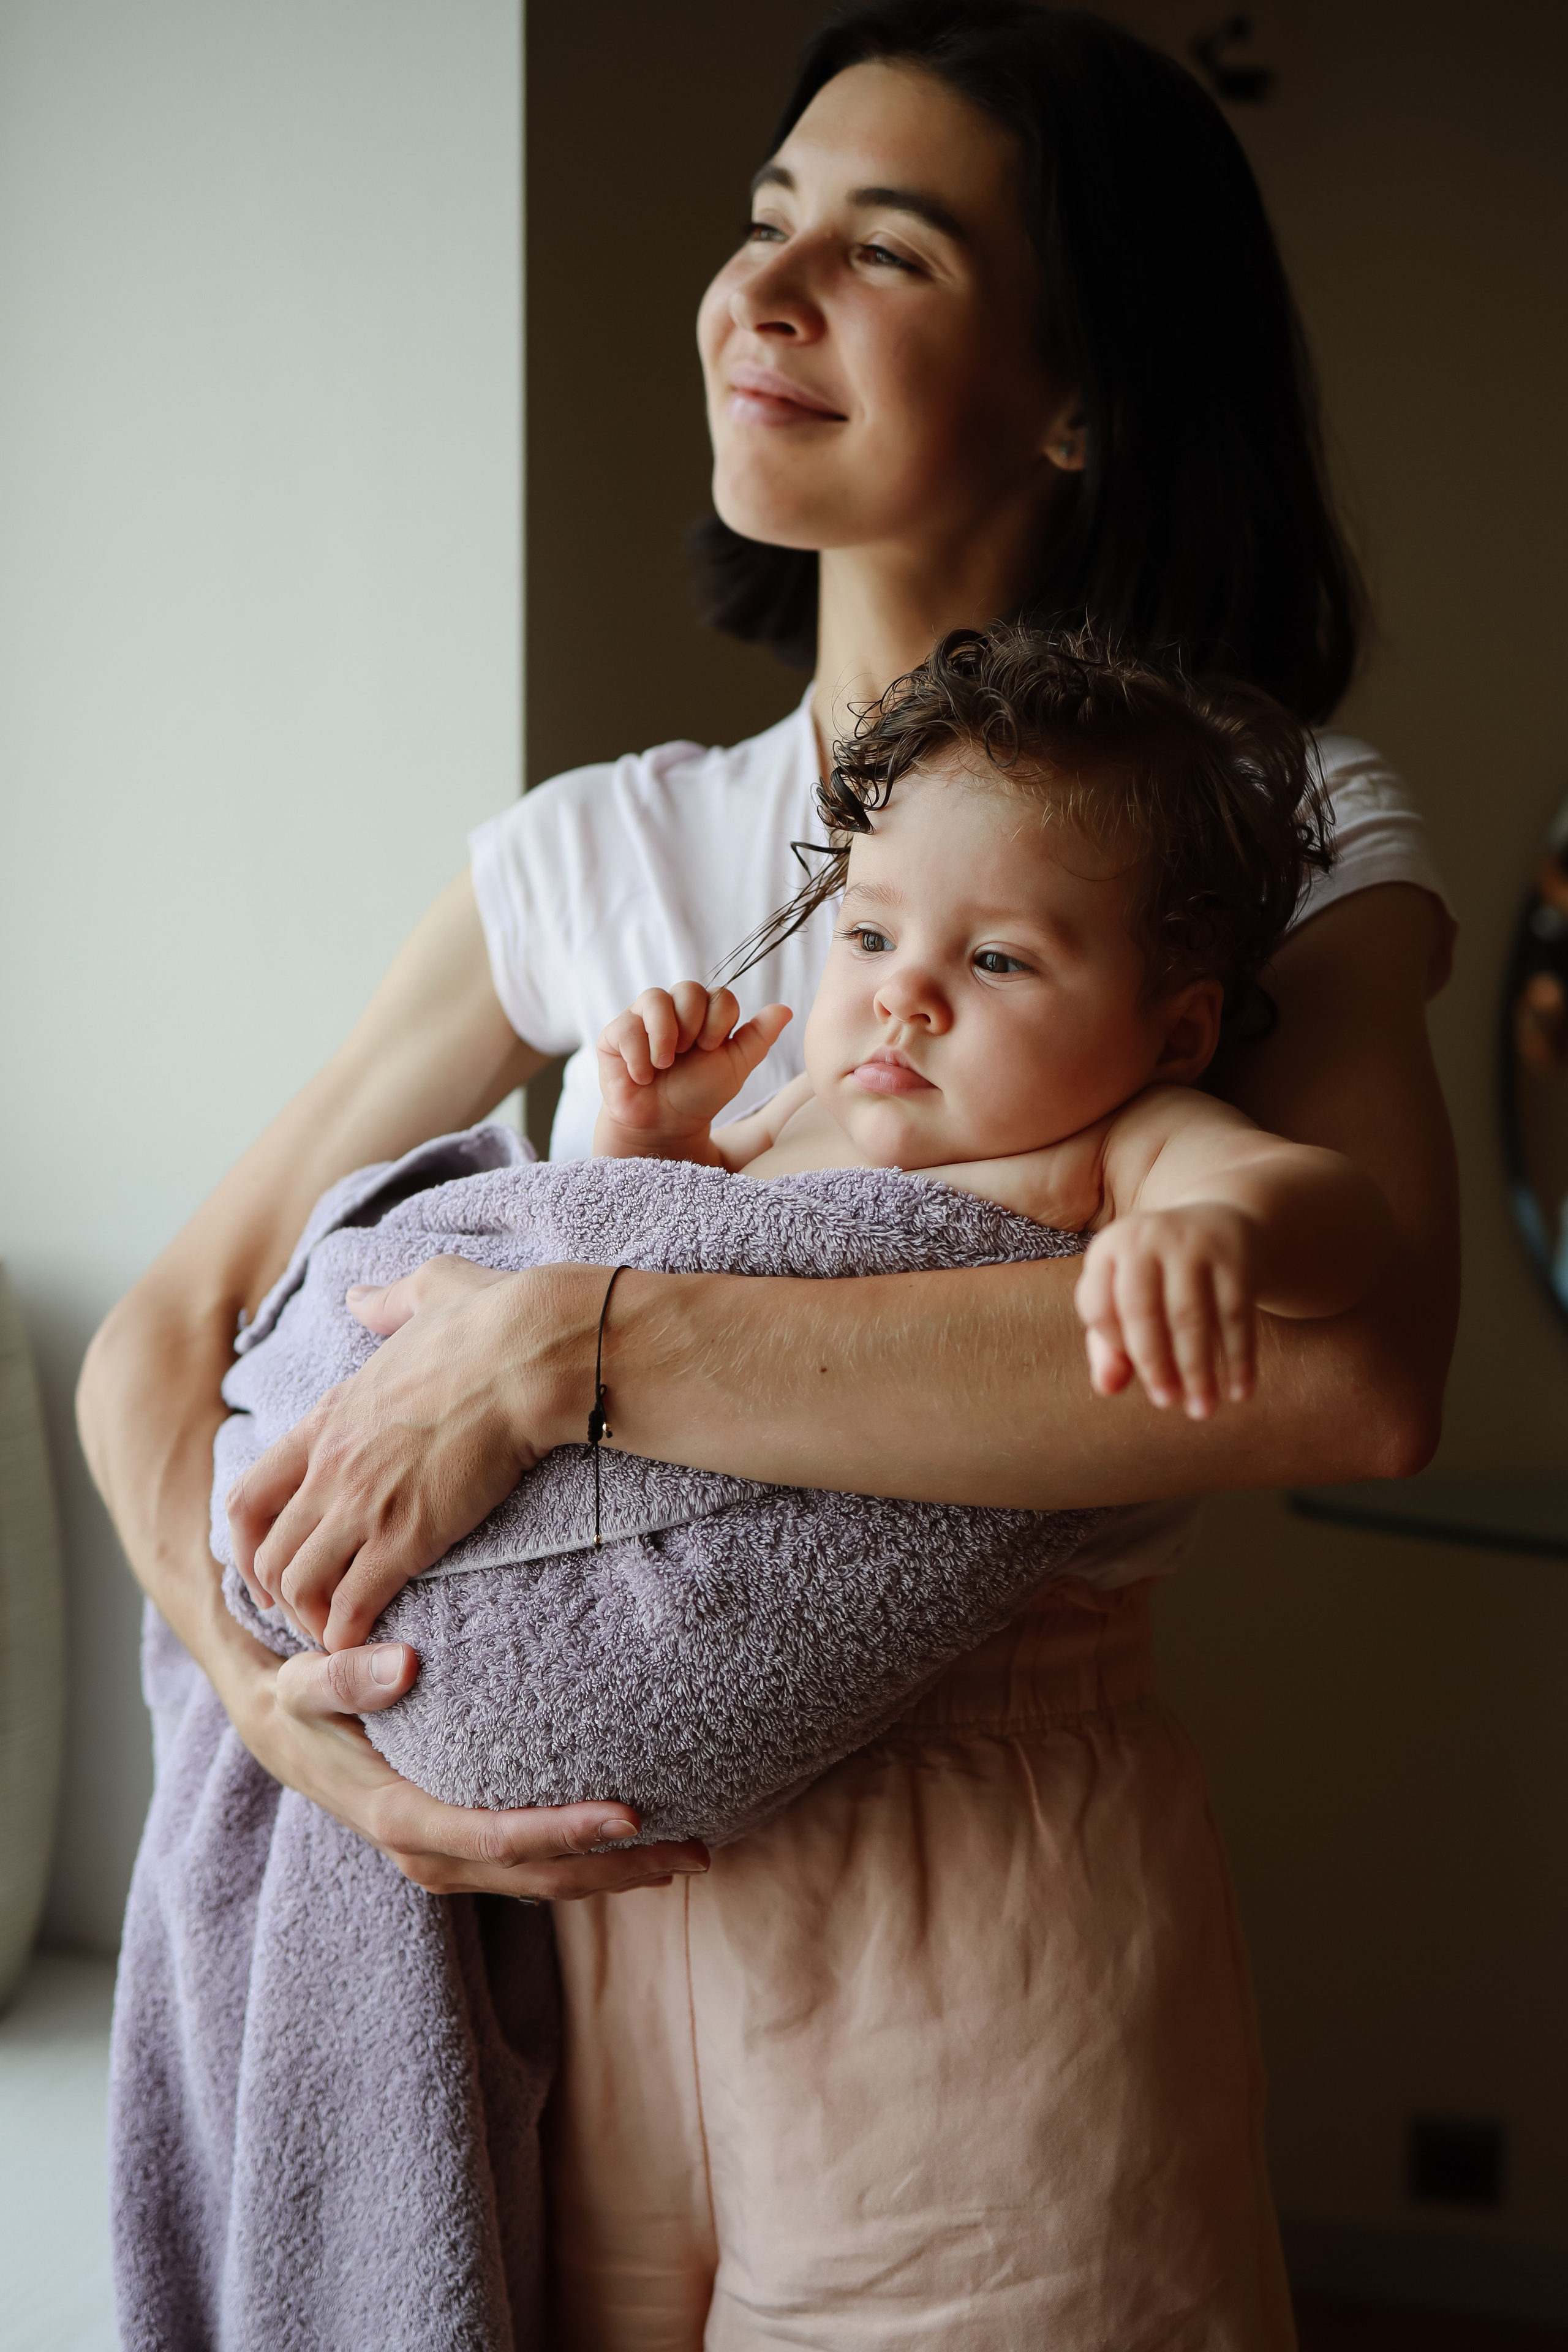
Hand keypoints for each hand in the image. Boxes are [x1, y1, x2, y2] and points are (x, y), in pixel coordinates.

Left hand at [227, 1255, 600, 1650]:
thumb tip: (360, 1296)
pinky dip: (350, 1635)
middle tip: (307, 1617)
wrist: (530, 1354)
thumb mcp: (427, 1293)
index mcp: (331, 1417)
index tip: (268, 1567)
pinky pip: (352, 1606)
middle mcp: (332, 1466)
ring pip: (299, 1587)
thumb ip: (387, 1303)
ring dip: (314, 1622)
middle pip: (267, 1553)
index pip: (250, 1493)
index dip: (248, 1542)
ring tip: (342, 1636)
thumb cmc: (492, 1322)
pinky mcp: (406, 1536)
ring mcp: (363, 1503)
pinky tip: (369, 1643)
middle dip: (278, 1595)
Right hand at [240, 1634, 707, 1896]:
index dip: (565, 1831)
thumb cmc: (294, 1695)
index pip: (498, 1835)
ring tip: (690, 1855)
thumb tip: (405, 1665)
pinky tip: (634, 1842)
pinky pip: (526, 1866)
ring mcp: (441, 1857)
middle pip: (535, 1875)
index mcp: (400, 1816)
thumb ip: (348, 1674)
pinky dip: (583, 1860)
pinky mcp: (454, 1847)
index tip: (631, 1814)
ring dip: (613, 1874)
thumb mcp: (305, 1679)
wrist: (274, 1727)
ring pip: (538, 1882)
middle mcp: (426, 1852)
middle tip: (698, 1851)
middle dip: (617, 1869)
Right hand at [594, 984, 789, 1156]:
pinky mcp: (615, 1035)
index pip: (720, 994)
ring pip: (654, 997)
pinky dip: (639, 1054)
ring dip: (665, 1033)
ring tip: (665, 1065)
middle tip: (689, 1053)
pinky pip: (626, 1026)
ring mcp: (642, 1019)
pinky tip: (643, 1076)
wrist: (664, 1125)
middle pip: (688, 988)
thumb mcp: (735, 1067)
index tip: (711, 1049)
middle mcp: (674, 1010)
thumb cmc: (699, 1095)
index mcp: (705, 1015)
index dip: (719, 1019)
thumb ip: (758, 1038)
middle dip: (693, 1022)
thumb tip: (785, 1009)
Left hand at [1073, 1203, 1258, 1417]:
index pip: (1099, 1306)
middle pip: (1143, 1312)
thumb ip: (1107, 1347)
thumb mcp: (1125, 1301)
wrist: (1218, 1225)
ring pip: (1191, 1317)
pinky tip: (1240, 1392)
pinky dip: (1239, 1358)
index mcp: (1110, 1248)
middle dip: (1155, 1365)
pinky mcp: (1235, 1256)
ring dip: (1198, 1370)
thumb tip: (1106, 1388)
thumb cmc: (1159, 1279)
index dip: (1114, 1346)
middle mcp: (1147, 1238)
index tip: (1133, 1377)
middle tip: (1167, 1403)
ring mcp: (1192, 1243)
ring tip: (1203, 1409)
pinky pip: (1236, 1315)